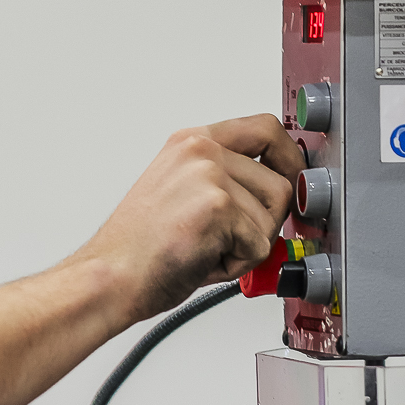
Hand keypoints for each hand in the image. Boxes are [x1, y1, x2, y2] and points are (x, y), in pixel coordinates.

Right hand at [75, 114, 301, 321]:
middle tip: (227, 240)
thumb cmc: (140, 248)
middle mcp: (201, 150)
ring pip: (272, 219)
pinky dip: (236, 265)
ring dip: (247, 247)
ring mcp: (209, 175)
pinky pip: (259, 246)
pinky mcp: (218, 206)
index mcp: (192, 142)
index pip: (265, 128)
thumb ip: (228, 181)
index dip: (289, 157)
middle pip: (280, 183)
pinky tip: (200, 260)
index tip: (294, 178)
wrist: (110, 276)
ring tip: (204, 249)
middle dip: (264, 222)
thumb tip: (279, 190)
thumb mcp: (182, 193)